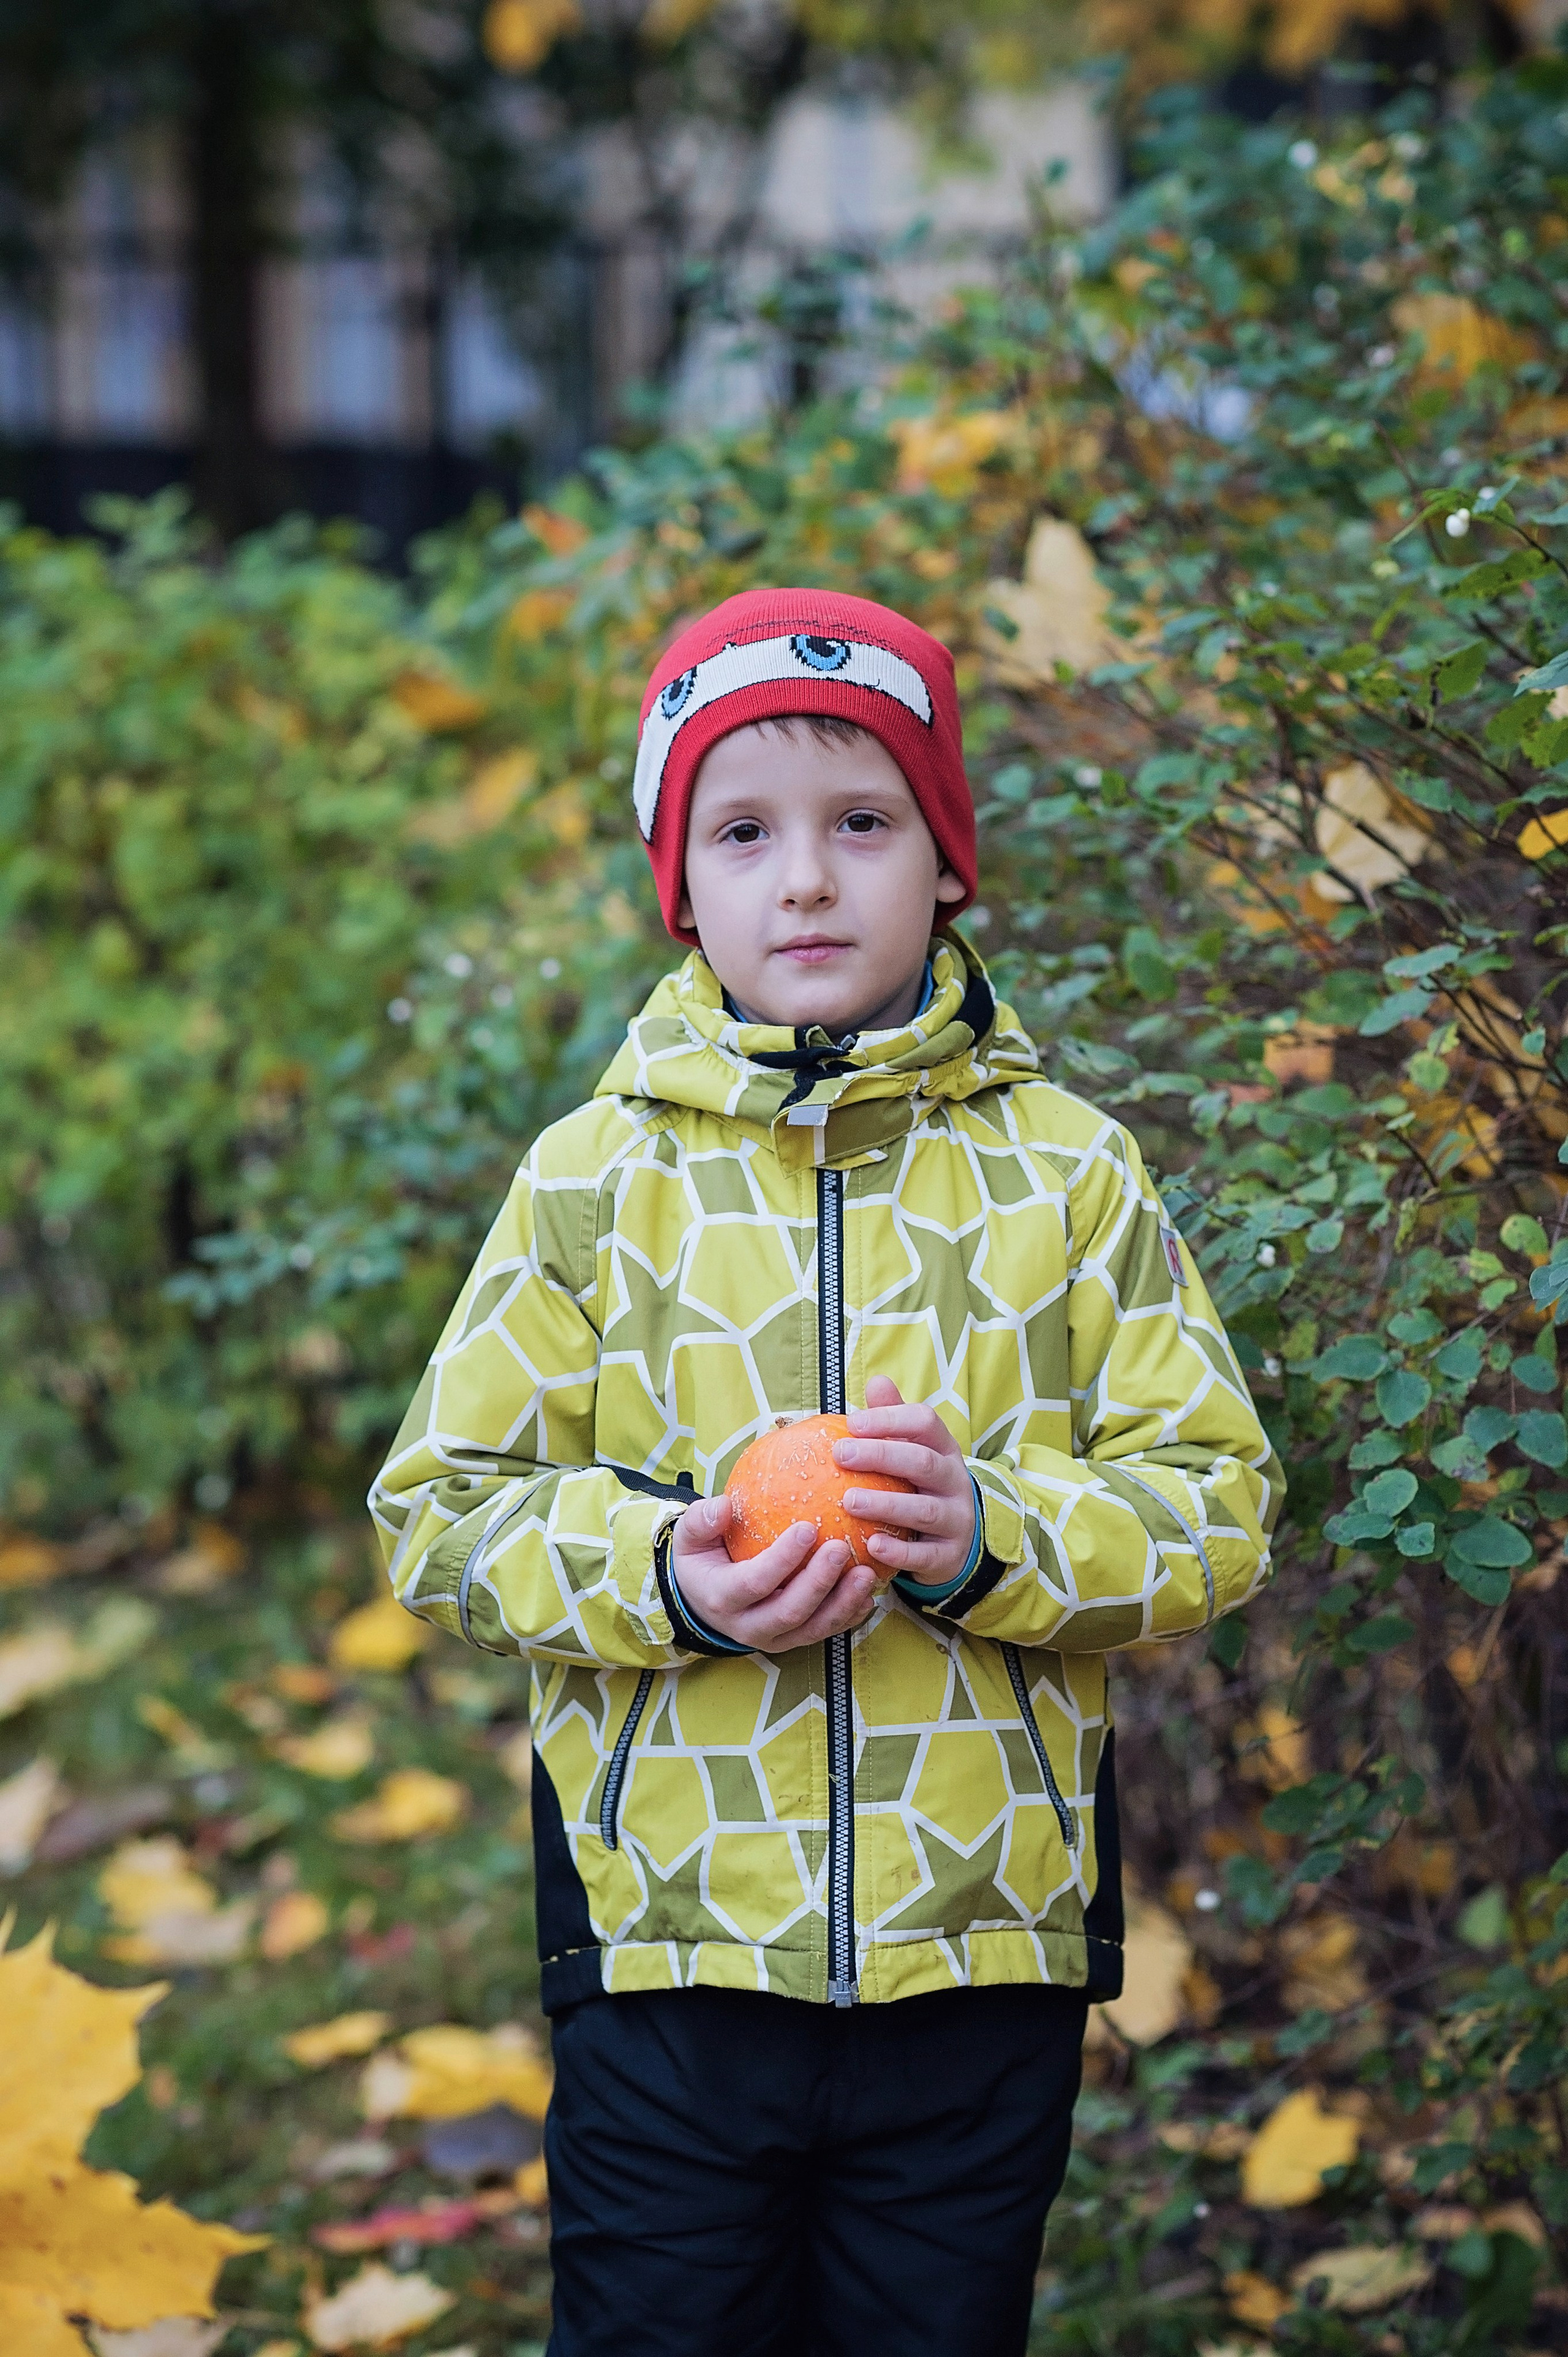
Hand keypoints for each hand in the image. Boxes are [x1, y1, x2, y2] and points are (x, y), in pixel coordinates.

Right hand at [670, 1494, 880, 1652]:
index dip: (782, 1559)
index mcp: (722, 1597)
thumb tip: (724, 1505)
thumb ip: (702, 1520)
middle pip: (790, 1611)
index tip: (807, 1527)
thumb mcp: (689, 1538)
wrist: (701, 1602)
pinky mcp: (793, 1641)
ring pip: (813, 1628)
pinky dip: (849, 1615)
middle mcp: (747, 1625)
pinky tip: (869, 1593)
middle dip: (819, 1582)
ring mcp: (773, 1638)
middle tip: (841, 1548)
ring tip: (867, 1573)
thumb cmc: (700, 1560)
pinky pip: (825, 1632)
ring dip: (843, 1603)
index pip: (754, 1582)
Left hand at [834, 1376, 976, 1586]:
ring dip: (885, 1504)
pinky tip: (872, 1546)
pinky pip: (925, 1555)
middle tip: (841, 1454)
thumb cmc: (921, 1485)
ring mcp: (956, 1518)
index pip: (925, 1422)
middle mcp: (954, 1480)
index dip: (890, 1419)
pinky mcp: (949, 1554)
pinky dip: (899, 1551)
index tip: (851, 1423)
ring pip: (923, 1510)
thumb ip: (895, 1420)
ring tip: (848, 1501)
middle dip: (882, 1455)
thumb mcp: (916, 1450)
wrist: (959, 1538)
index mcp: (943, 1449)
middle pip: (922, 1462)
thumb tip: (876, 1380)